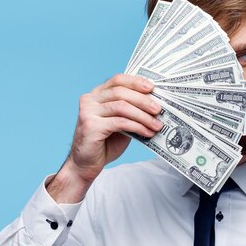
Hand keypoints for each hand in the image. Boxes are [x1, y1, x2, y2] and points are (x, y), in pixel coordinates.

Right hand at [48, 74, 162, 202]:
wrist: (86, 164)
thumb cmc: (104, 144)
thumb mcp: (120, 123)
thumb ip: (130, 111)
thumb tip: (154, 105)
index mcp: (96, 95)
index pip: (117, 80)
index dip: (135, 82)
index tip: (152, 87)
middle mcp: (89, 100)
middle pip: (120, 92)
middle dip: (143, 100)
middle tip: (159, 109)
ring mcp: (88, 112)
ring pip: (121, 107)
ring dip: (143, 116)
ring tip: (157, 125)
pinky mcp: (91, 126)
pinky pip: (120, 122)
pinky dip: (137, 126)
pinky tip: (147, 132)